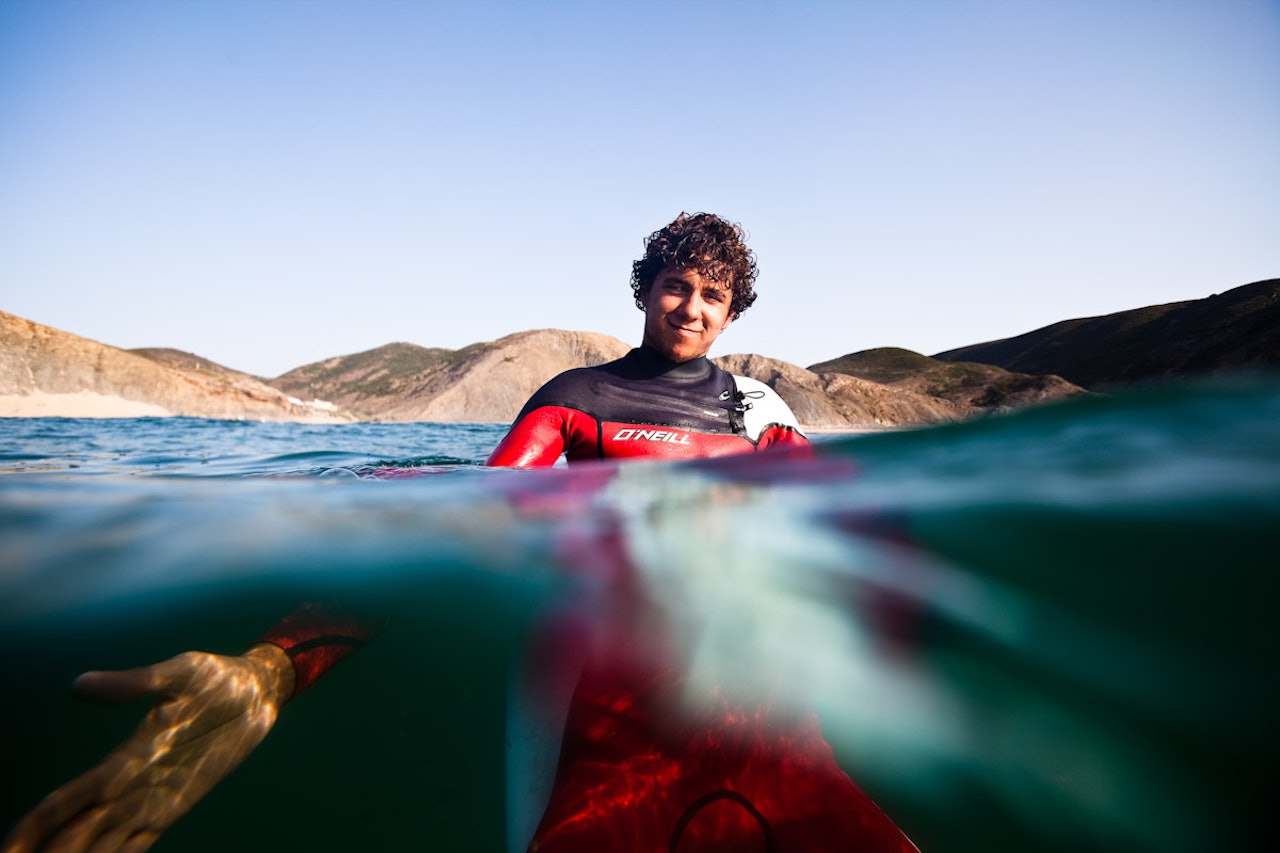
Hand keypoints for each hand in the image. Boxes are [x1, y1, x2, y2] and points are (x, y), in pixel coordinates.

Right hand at [3, 644, 294, 852]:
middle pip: (76, 834)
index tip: (7, 851)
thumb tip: (79, 684)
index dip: (34, 827)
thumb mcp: (176, 675)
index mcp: (122, 761)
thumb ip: (130, 685)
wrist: (258, 690)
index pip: (66, 801)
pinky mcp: (177, 807)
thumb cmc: (215, 678)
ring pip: (102, 846)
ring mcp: (152, 801)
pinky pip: (140, 845)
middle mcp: (129, 787)